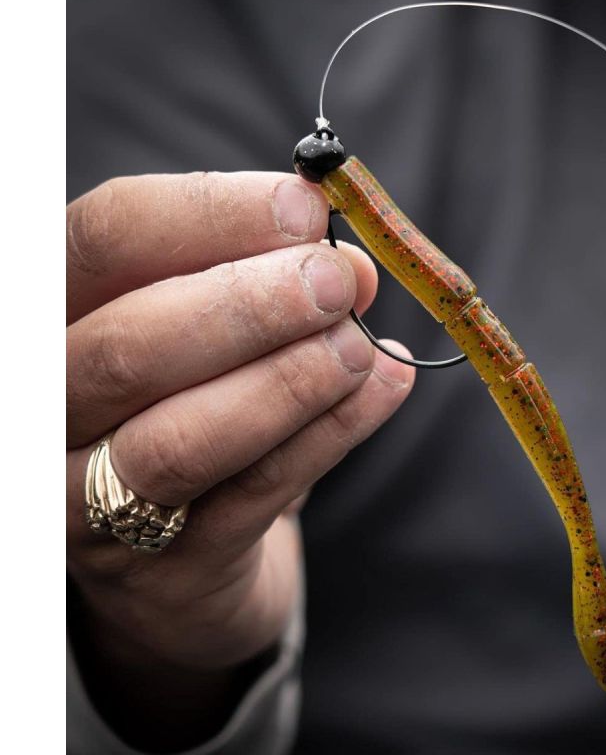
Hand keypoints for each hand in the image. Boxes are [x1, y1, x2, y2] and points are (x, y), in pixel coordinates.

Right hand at [66, 172, 414, 748]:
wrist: (177, 550)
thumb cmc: (188, 404)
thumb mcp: (210, 331)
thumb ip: (266, 287)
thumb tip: (352, 266)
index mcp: (55, 317)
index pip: (106, 239)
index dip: (209, 214)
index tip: (304, 206)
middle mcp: (51, 409)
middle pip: (130, 345)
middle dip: (249, 305)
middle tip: (338, 280)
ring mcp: (90, 503)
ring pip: (180, 440)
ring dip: (288, 382)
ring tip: (362, 346)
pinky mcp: (163, 570)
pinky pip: (250, 497)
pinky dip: (328, 437)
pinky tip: (383, 389)